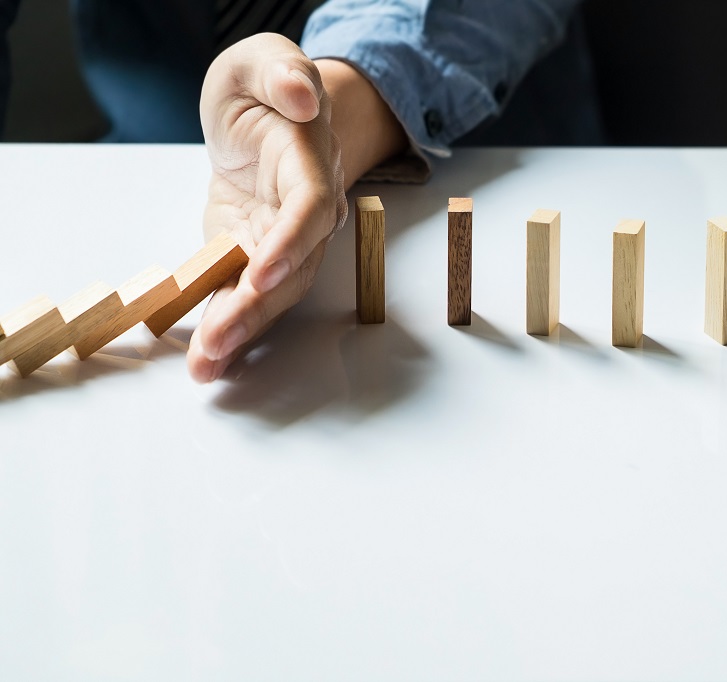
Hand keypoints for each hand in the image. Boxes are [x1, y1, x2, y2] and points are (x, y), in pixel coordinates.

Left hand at [188, 33, 344, 382]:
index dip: (291, 242)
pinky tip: (205, 361)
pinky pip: (243, 294)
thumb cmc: (264, 88)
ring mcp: (282, 241)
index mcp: (311, 163)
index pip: (309, 208)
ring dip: (240, 331)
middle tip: (218, 342)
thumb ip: (283, 71)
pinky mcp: (253, 255)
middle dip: (256, 308)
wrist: (266, 120)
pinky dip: (226, 327)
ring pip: (271, 293)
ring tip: (206, 367)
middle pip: (292, 268)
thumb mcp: (264, 59)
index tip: (262, 272)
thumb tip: (304, 98)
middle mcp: (307, 213)